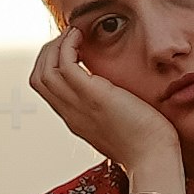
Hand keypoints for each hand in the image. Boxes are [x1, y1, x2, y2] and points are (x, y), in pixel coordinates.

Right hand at [27, 32, 179, 180]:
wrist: (154, 159)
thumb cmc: (147, 142)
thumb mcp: (120, 122)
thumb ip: (110, 107)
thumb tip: (118, 91)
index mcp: (76, 119)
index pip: (46, 88)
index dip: (51, 63)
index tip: (70, 49)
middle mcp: (71, 113)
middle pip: (38, 77)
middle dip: (49, 51)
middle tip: (70, 37)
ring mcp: (79, 105)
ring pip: (45, 70)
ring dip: (57, 45)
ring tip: (75, 34)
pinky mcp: (94, 97)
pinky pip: (65, 64)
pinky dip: (68, 45)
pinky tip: (82, 36)